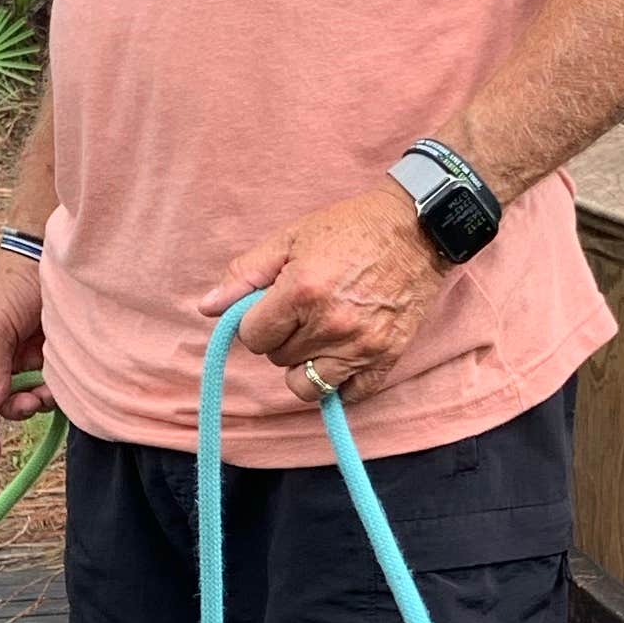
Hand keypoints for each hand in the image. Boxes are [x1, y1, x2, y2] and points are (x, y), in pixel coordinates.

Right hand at [0, 250, 48, 463]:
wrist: (53, 254)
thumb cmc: (15, 283)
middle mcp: (5, 360)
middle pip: (6, 403)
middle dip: (17, 409)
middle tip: (33, 404)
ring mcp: (32, 359)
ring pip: (34, 397)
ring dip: (40, 400)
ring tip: (50, 389)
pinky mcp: (58, 355)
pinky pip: (56, 384)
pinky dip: (58, 388)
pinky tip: (62, 381)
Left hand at [204, 182, 445, 405]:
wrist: (418, 229)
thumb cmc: (350, 228)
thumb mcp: (290, 239)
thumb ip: (245, 274)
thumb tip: (206, 308)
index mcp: (301, 292)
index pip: (253, 337)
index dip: (257, 322)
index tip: (273, 307)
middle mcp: (330, 325)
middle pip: (278, 359)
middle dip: (282, 338)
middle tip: (302, 312)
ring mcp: (360, 346)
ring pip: (306, 386)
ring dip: (304, 365)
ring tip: (318, 338)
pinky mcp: (386, 358)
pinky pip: (348, 394)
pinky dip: (339, 381)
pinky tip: (341, 354)